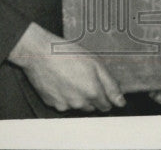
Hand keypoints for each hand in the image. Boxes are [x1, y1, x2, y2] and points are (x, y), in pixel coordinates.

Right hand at [8, 23, 125, 111]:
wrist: (39, 53)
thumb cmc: (67, 53)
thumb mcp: (95, 62)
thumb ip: (110, 84)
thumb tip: (120, 101)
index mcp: (92, 93)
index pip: (106, 105)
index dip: (106, 95)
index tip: (102, 86)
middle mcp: (79, 103)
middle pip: (92, 107)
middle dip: (92, 96)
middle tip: (86, 77)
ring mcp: (64, 105)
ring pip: (78, 106)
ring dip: (78, 97)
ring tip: (72, 77)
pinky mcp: (51, 103)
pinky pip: (63, 103)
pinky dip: (64, 96)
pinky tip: (61, 81)